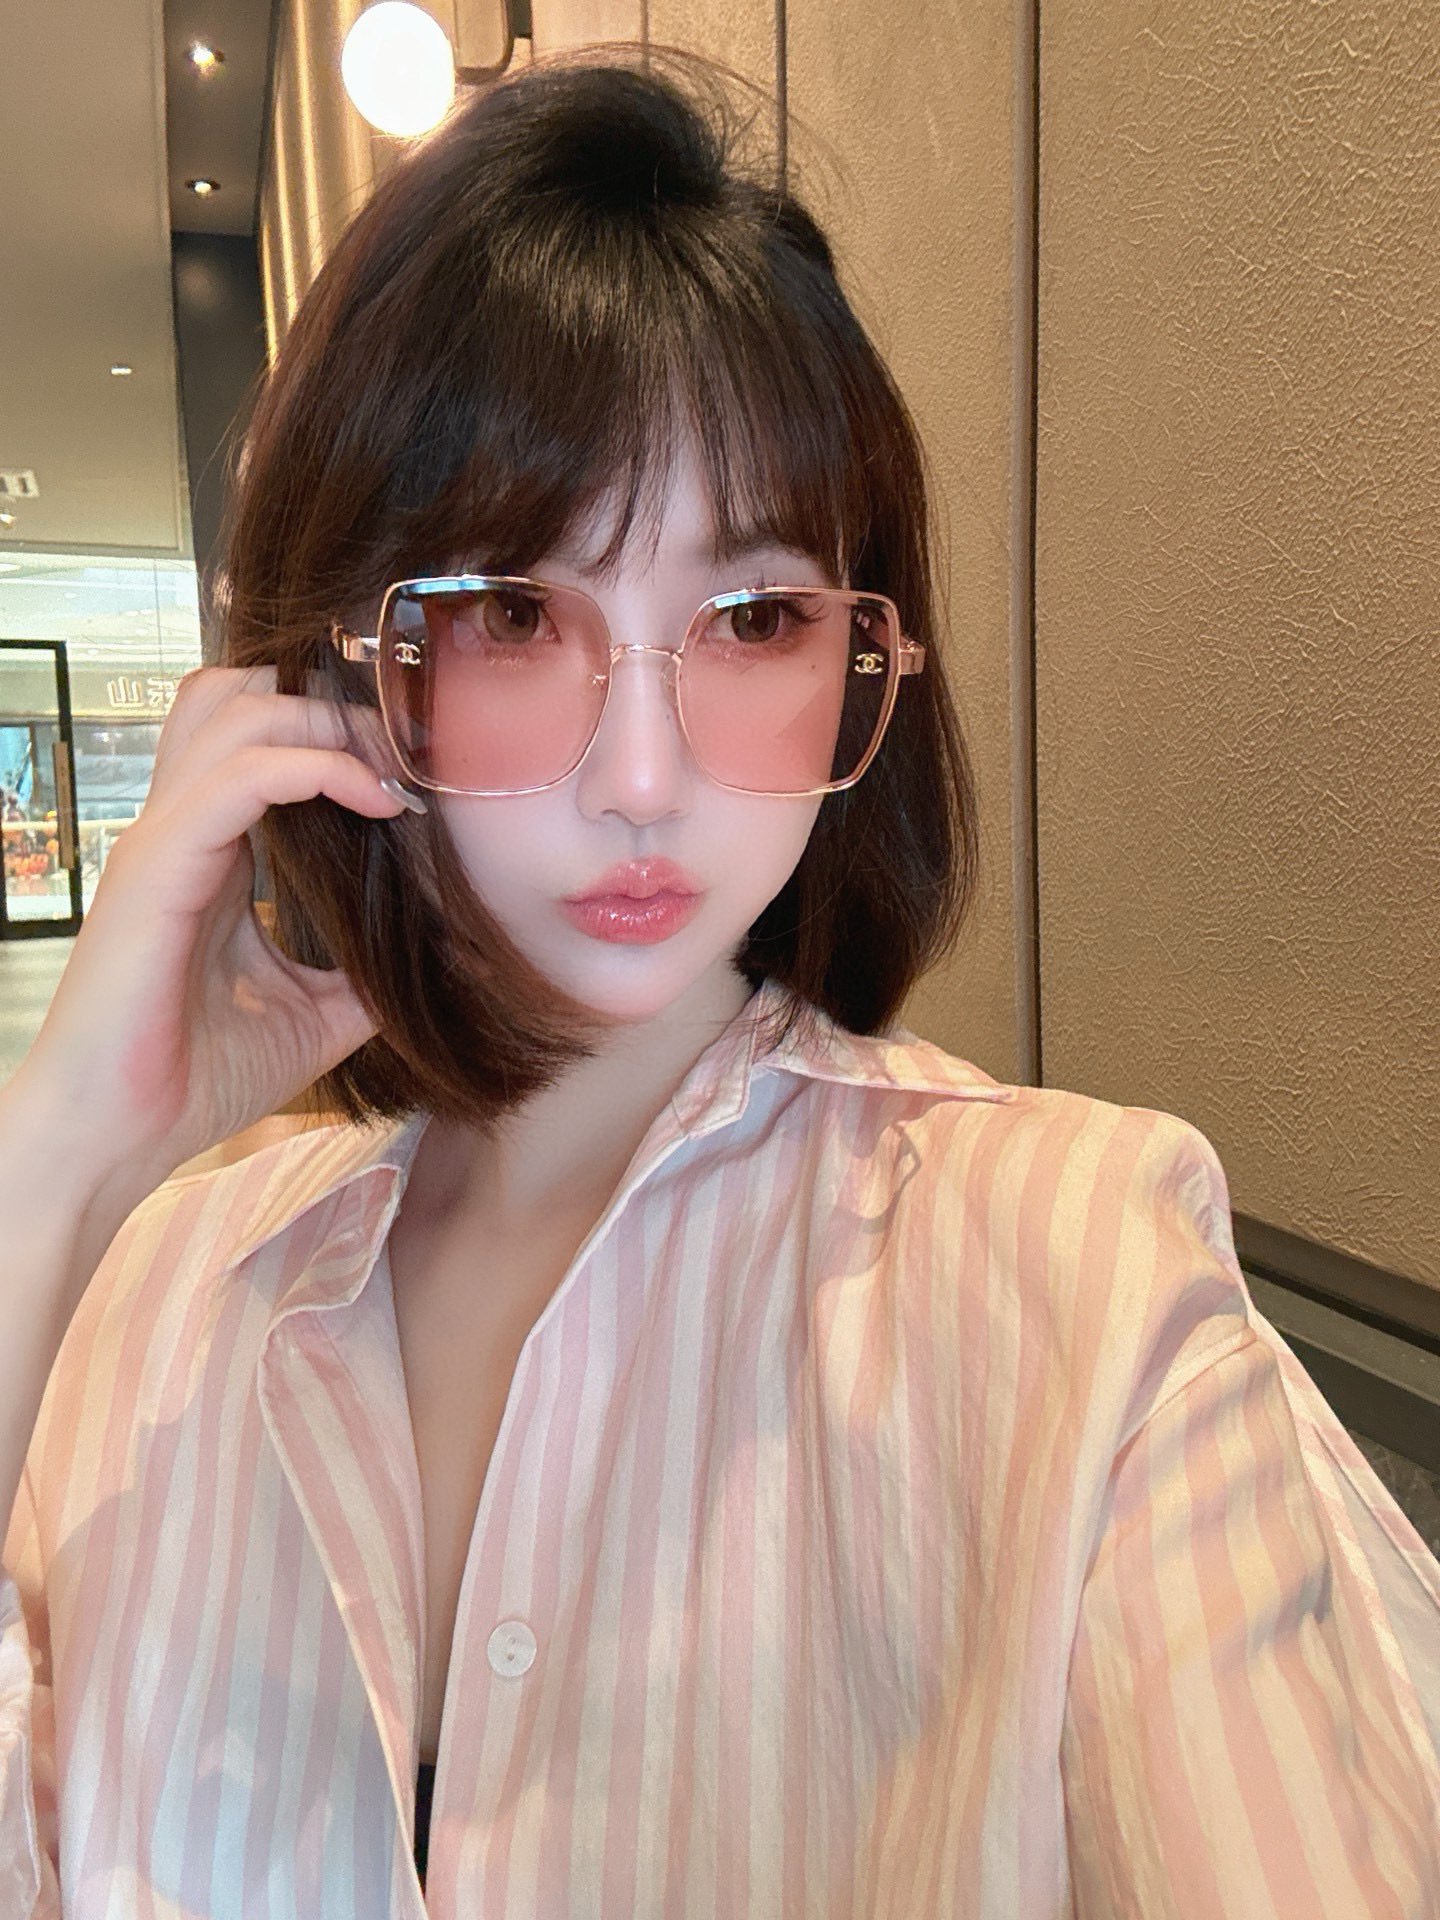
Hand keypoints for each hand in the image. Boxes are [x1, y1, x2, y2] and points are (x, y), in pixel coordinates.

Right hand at [5, 665, 409, 1206]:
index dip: (337, 730)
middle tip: (407, 756)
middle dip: (334, 704)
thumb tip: (450, 956)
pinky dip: (316, 768)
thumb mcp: (315, 1017)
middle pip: (238, 694)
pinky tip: (376, 801)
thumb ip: (368, 973)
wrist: (116, 1139)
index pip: (258, 737)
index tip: (417, 776)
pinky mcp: (158, 866)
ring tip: (393, 771)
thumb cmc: (193, 1079)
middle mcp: (181, 828)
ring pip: (234, 709)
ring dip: (328, 723)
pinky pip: (240, 776)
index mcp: (211, 851)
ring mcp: (164, 839)